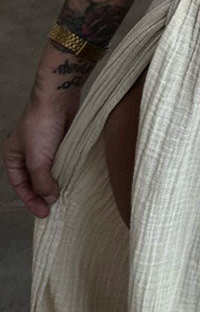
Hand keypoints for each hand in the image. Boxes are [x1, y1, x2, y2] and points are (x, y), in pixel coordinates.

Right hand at [4, 93, 77, 217]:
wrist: (59, 98)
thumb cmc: (41, 125)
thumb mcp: (37, 159)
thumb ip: (41, 181)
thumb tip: (49, 197)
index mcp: (13, 156)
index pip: (19, 184)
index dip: (30, 200)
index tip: (43, 213)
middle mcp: (28, 153)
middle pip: (34, 180)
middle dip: (42, 195)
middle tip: (54, 209)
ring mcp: (45, 147)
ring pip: (49, 172)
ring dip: (56, 184)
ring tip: (65, 199)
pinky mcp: (61, 142)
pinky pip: (62, 162)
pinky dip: (66, 172)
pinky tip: (73, 181)